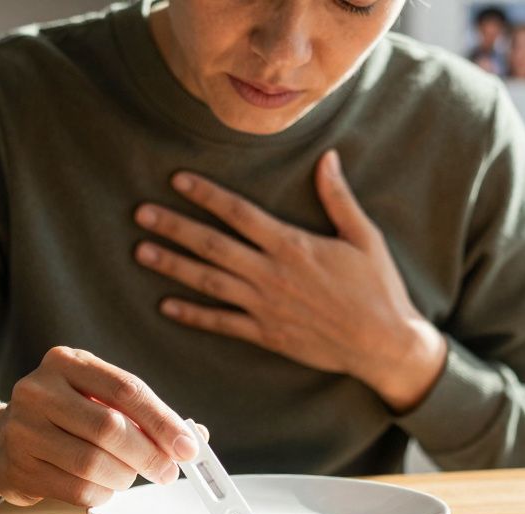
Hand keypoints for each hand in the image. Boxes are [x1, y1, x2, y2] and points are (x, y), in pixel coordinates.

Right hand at [0, 347, 202, 506]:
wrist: (2, 438)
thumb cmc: (66, 416)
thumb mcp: (98, 398)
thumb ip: (143, 413)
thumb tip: (195, 437)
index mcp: (65, 362)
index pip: (126, 389)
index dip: (163, 421)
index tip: (189, 447)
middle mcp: (38, 390)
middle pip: (110, 427)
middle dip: (149, 455)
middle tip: (167, 471)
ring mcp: (22, 429)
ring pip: (93, 463)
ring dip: (125, 476)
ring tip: (130, 475)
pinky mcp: (18, 468)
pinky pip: (76, 490)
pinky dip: (103, 493)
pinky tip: (105, 486)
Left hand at [133, 150, 446, 411]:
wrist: (383, 343)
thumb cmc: (378, 288)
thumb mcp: (364, 236)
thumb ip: (339, 198)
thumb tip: (328, 157)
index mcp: (293, 245)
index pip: (239, 213)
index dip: (206, 195)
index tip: (177, 180)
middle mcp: (272, 274)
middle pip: (213, 245)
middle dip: (174, 228)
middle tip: (141, 214)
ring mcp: (265, 306)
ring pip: (209, 282)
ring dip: (173, 266)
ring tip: (141, 252)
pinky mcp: (266, 334)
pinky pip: (221, 322)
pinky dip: (193, 314)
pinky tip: (166, 305)